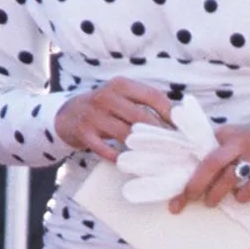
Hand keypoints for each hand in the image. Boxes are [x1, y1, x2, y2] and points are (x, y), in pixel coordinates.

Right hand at [56, 77, 174, 160]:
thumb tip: (177, 119)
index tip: (182, 128)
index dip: (170, 113)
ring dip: (143, 148)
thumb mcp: (121, 96)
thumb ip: (144, 103)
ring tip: (159, 158)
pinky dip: (119, 157)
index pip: (153, 97)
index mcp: (121, 85)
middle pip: (142, 118)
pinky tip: (129, 163)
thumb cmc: (104, 107)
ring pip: (125, 134)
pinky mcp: (83, 132)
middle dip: (160, 134)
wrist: (67, 114)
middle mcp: (106, 97)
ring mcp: (93, 115)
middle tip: (175, 148)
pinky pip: (105, 149)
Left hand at [171, 125, 249, 210]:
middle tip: (187, 199)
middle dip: (196, 184)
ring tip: (210, 203)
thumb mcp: (237, 142)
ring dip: (217, 192)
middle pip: (211, 163)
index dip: (186, 174)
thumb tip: (190, 177)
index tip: (175, 194)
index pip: (201, 153)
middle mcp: (240, 143)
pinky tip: (240, 199)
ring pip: (230, 176)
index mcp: (227, 136)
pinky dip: (244, 195)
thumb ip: (218, 153)